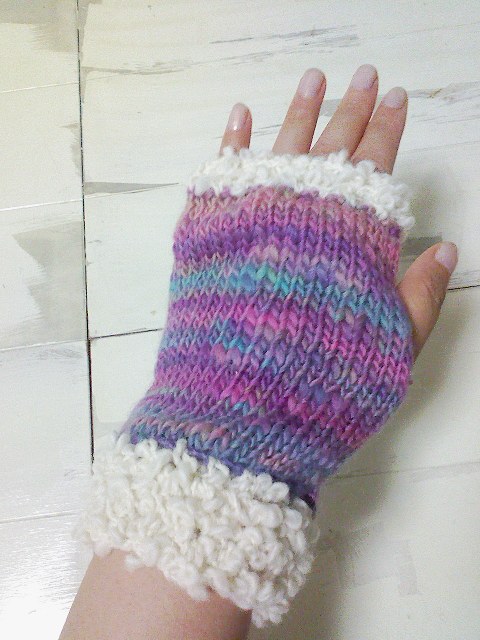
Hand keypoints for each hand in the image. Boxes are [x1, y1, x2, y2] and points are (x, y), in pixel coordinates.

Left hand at [219, 64, 456, 359]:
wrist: (241, 410)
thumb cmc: (323, 383)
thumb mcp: (392, 347)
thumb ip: (419, 295)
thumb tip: (444, 249)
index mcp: (352, 236)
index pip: (377, 165)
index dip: (389, 129)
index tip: (396, 98)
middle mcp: (303, 212)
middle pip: (334, 146)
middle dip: (353, 108)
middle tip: (366, 76)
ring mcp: (250, 216)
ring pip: (280, 146)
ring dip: (300, 109)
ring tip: (313, 79)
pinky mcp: (206, 231)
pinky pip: (220, 172)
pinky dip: (232, 140)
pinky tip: (242, 114)